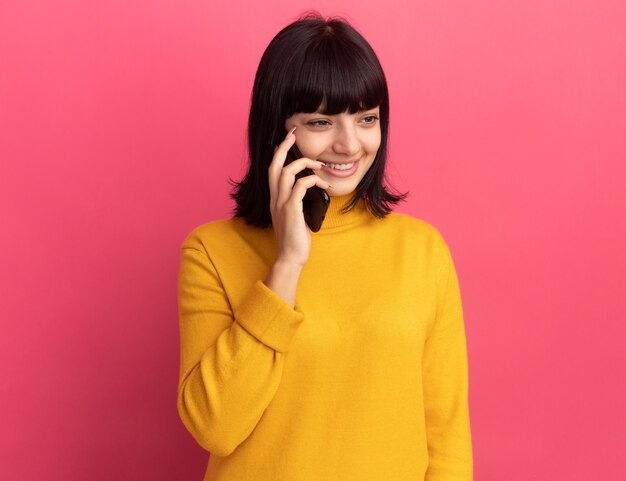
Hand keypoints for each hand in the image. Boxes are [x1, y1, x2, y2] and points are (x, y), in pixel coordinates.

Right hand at [267, 127, 331, 266]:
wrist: (290, 258)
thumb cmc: (295, 240)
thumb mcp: (295, 217)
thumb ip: (297, 203)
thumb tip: (310, 192)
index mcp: (275, 199)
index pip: (272, 170)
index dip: (279, 153)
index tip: (287, 141)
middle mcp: (275, 198)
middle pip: (275, 165)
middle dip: (284, 147)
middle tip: (294, 134)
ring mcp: (281, 204)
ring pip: (287, 172)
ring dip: (305, 164)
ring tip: (320, 165)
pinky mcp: (291, 210)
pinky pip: (301, 186)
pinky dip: (313, 181)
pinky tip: (324, 185)